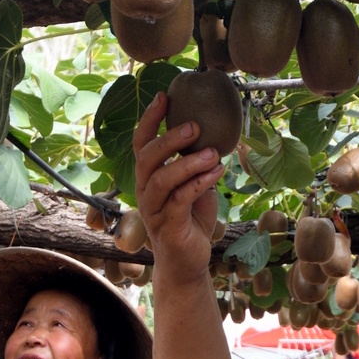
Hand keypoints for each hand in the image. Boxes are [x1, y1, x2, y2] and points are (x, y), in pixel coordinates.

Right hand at [133, 92, 225, 284]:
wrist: (187, 261)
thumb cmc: (190, 220)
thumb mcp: (194, 185)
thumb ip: (196, 163)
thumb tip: (215, 134)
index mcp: (148, 177)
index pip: (141, 143)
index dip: (149, 119)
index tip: (164, 96)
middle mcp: (144, 191)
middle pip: (147, 157)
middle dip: (170, 138)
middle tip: (195, 126)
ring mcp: (153, 209)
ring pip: (162, 179)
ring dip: (188, 162)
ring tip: (213, 153)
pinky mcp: (166, 226)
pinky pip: (179, 200)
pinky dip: (199, 183)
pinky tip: (217, 172)